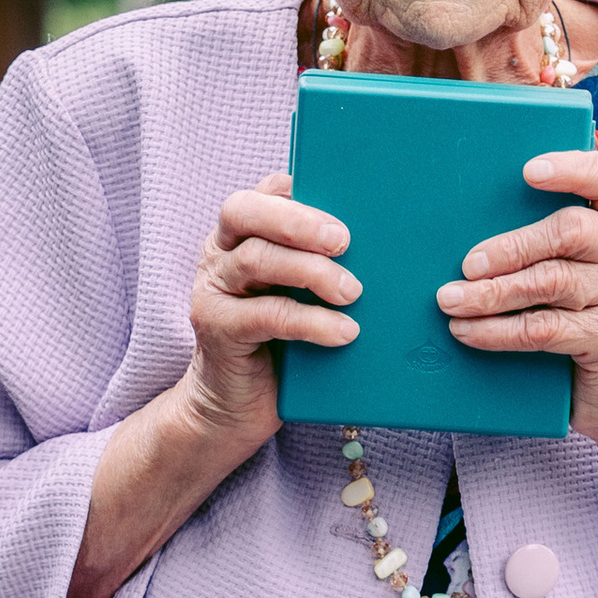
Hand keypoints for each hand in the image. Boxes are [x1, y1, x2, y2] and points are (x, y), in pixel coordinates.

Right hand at [178, 172, 361, 447]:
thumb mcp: (301, 296)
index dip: (298, 191)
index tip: (344, 205)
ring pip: (255, 259)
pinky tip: (344, 332)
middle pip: (244, 211)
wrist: (237, 406)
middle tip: (345, 241)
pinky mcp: (218, 329)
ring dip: (312, 271)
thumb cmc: (281, 344)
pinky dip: (311, 321)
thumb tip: (383, 243)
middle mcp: (219, 254)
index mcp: (239, 234)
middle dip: (299, 221)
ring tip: (353, 292)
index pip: (262, 192)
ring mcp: (213, 290)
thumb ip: (321, 264)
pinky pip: (265, 315)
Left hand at [441, 147, 597, 478]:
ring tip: (451, 300)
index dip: (573, 168)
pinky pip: (544, 328)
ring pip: (551, 282)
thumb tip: (466, 224)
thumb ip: (552, 243)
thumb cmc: (589, 319)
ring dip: (492, 292)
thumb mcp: (584, 271)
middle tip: (467, 263)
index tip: (527, 171)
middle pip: (570, 231)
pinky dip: (498, 330)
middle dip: (511, 246)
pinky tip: (467, 331)